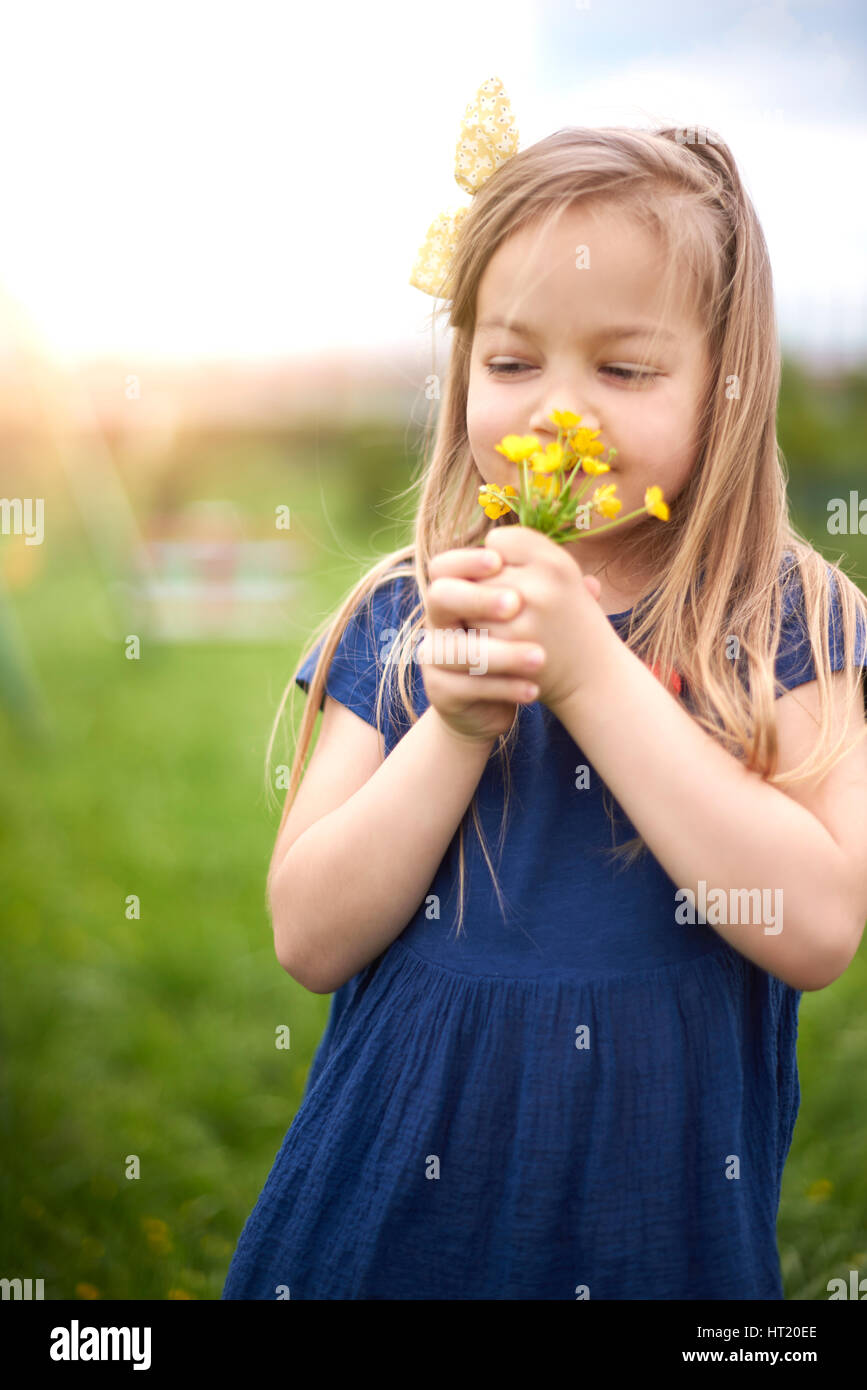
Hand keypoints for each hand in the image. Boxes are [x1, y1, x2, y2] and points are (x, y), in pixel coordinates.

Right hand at [419, 544, 550, 743]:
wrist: (491, 703)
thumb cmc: (512, 650)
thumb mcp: (526, 621)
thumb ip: (548, 600)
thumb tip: (594, 586)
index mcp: (457, 596)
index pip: (445, 566)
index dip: (467, 560)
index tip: (499, 561)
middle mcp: (439, 623)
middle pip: (440, 597)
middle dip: (477, 598)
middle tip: (516, 604)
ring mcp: (434, 658)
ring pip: (456, 650)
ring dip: (501, 653)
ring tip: (539, 658)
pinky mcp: (440, 692)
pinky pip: (466, 688)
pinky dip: (503, 688)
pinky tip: (533, 691)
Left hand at [472, 526, 608, 713]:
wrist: (595, 678)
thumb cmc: (572, 624)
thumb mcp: (565, 581)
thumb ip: (526, 557)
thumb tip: (477, 550)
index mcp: (557, 561)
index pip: (498, 540)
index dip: (498, 560)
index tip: (511, 578)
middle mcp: (544, 580)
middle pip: (480, 569)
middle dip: (484, 586)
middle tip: (507, 607)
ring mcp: (525, 612)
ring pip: (469, 597)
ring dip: (476, 612)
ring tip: (502, 627)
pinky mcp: (508, 642)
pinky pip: (470, 628)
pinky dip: (477, 637)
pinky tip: (497, 647)